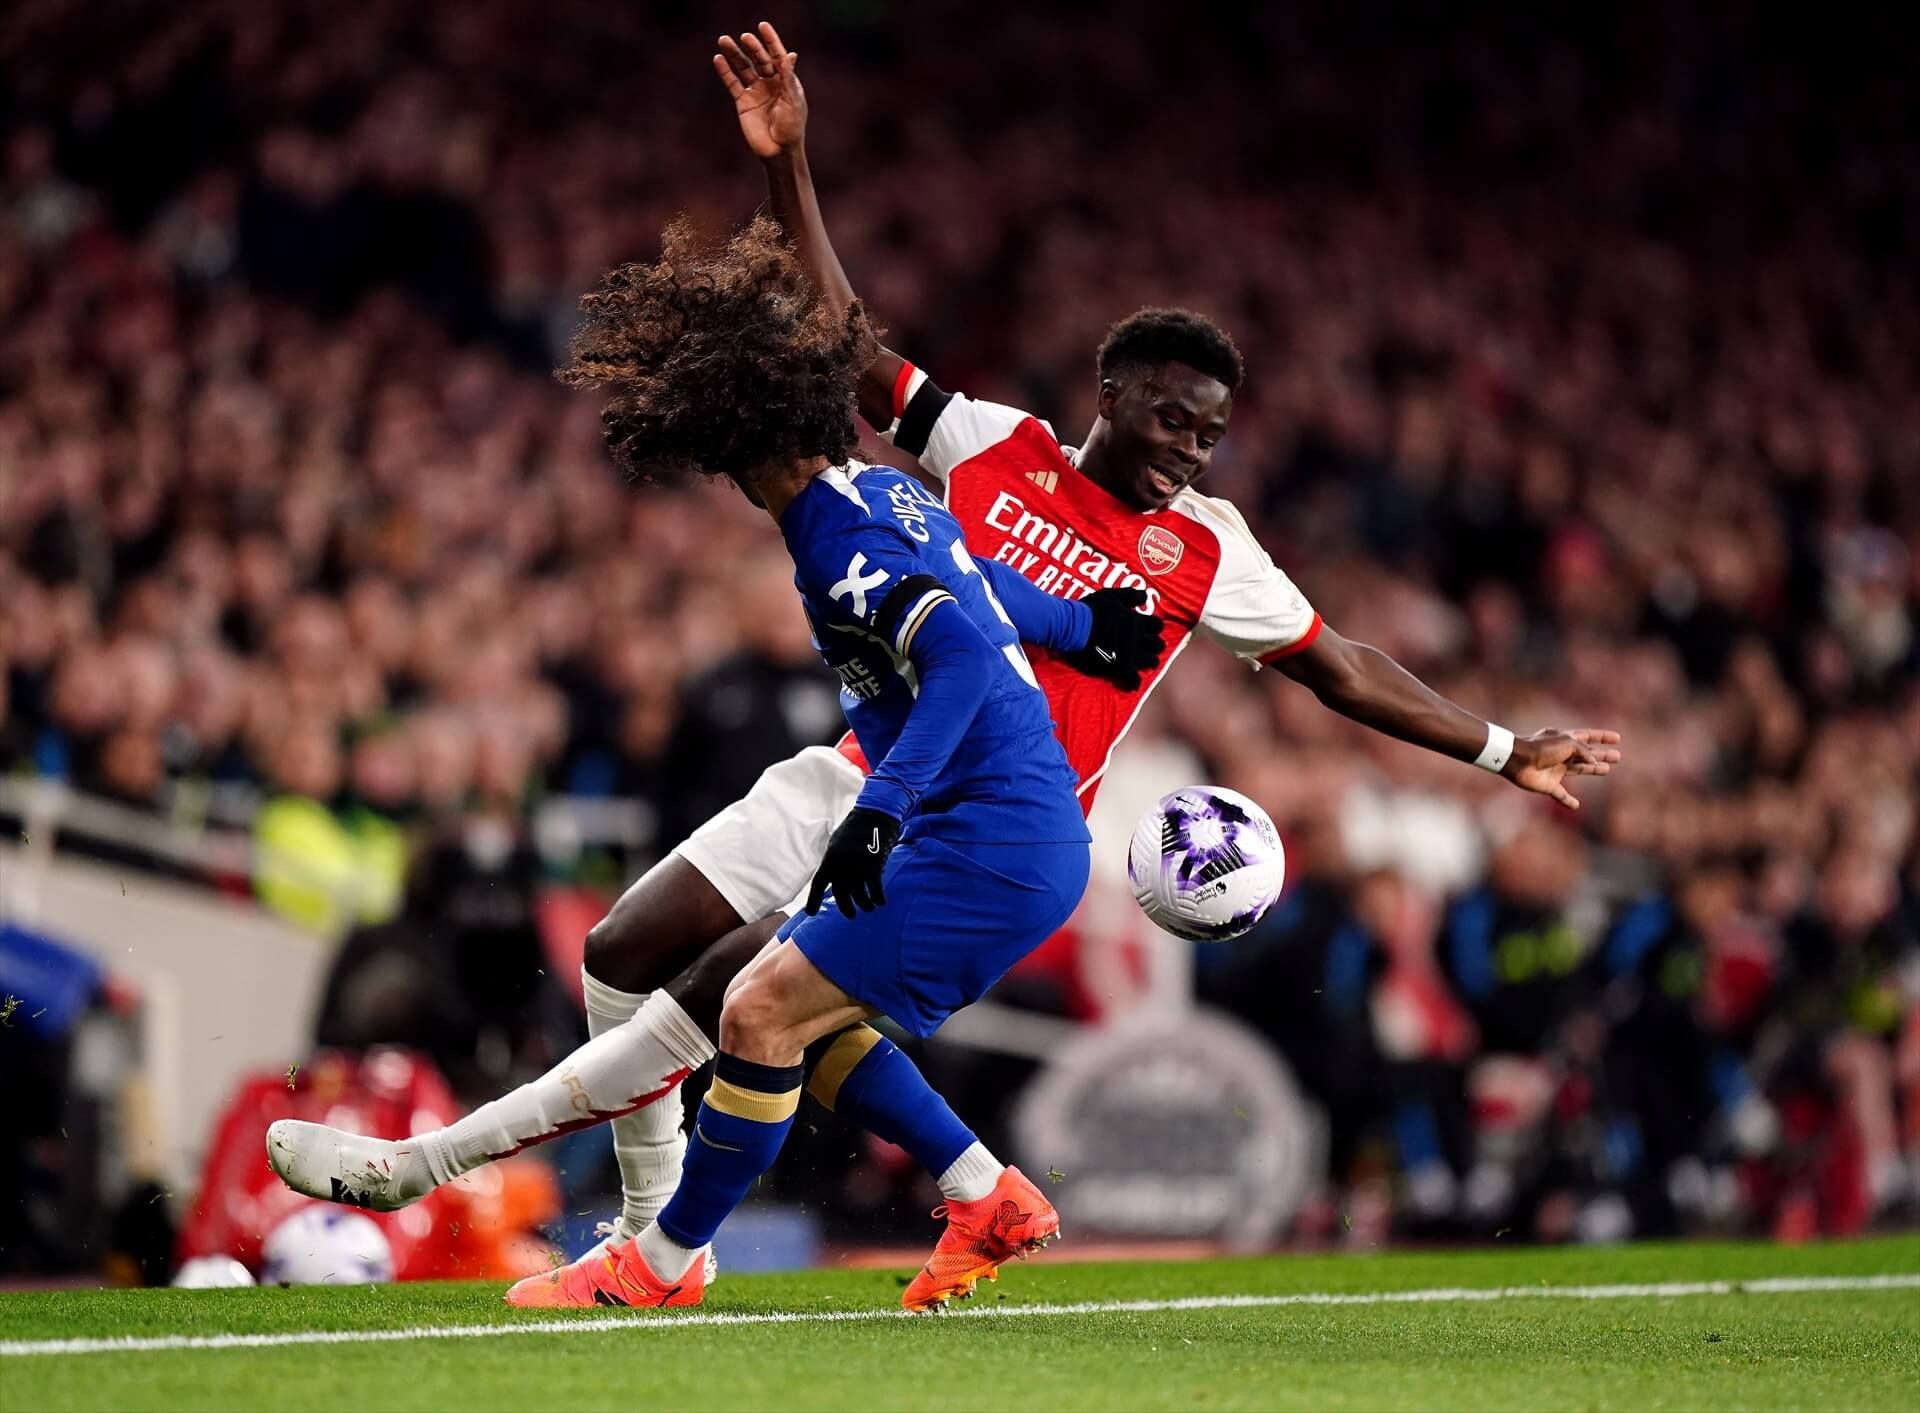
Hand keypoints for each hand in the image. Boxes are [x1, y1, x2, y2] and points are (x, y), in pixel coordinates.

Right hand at [714, 22, 805, 159]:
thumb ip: (788, 79)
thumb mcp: (793, 102)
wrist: (778, 152)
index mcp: (785, 80)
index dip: (771, 41)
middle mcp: (770, 82)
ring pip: (743, 67)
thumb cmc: (791, 128)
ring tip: (723, 40)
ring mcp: (755, 91)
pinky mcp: (743, 102)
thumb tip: (789, 55)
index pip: (777, 56)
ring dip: (734, 54)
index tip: (763, 26)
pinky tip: (718, 59)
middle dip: (752, 47)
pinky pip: (732, 83)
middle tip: (745, 37)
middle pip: (759, 59)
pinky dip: (725, 72)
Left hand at [806, 806, 901, 917]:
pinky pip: (875, 889)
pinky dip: (878, 898)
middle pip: (840, 894)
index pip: (819, 883)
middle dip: (846, 908)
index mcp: (830, 857)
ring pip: (859, 895)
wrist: (875, 813)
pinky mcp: (874, 865)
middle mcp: (842, 864)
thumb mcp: (838, 842)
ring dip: (865, 905)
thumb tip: (832, 878)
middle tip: (851, 915)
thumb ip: (834, 861)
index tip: (811, 914)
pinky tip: (881, 902)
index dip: (813, 900)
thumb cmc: (857, 827)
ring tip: (869, 907)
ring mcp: (858, 865)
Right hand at [1063, 587, 1166, 691]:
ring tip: (1138, 663)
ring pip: (1152, 662)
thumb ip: (1129, 595)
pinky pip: (1134, 681)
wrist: (1072, 628)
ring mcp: (1130, 655)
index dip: (1153, 628)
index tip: (1146, 630)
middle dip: (1153, 646)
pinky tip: (1128, 681)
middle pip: (1158, 645)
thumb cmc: (1089, 610)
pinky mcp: (1120, 669)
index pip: (1157, 625)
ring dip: (1147, 662)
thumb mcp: (1110, 595)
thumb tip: (1144, 596)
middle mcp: (1138, 638)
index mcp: (1136, 620)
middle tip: (1145, 647)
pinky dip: (1132, 682)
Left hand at [1502, 728, 1622, 809]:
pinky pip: (1560, 795)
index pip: (1589, 736)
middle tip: (1617, 757)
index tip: (1618, 738)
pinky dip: (1568, 800)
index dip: (1603, 737)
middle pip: (1587, 755)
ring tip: (1607, 770)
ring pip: (1579, 770)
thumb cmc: (1542, 747)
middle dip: (1602, 755)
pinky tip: (1576, 805)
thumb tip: (1594, 761)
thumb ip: (1584, 751)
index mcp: (1566, 740)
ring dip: (1593, 770)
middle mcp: (1562, 754)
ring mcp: (1556, 770)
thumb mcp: (1568, 743)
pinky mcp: (1548, 785)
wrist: (1517, 760)